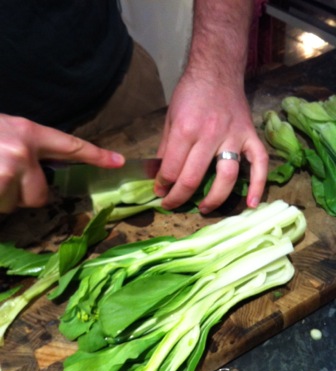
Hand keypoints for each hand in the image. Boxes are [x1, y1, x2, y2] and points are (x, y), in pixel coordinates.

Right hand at [0, 114, 124, 212]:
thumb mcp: (4, 131)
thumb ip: (25, 147)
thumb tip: (35, 168)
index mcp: (28, 132)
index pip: (70, 146)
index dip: (96, 155)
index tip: (119, 162)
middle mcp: (24, 152)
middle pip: (41, 195)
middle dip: (23, 194)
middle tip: (2, 179)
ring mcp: (10, 170)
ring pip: (16, 204)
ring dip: (2, 197)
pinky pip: (1, 208)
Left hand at [154, 73, 268, 213]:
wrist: (217, 69)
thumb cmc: (190, 93)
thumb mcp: (170, 118)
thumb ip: (166, 149)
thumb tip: (161, 176)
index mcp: (186, 129)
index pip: (171, 169)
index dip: (162, 185)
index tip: (159, 191)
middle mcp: (210, 134)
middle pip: (193, 178)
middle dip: (178, 197)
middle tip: (171, 204)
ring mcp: (233, 136)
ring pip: (226, 177)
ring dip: (213, 199)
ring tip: (203, 209)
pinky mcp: (250, 136)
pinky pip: (259, 163)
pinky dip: (258, 185)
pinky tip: (252, 204)